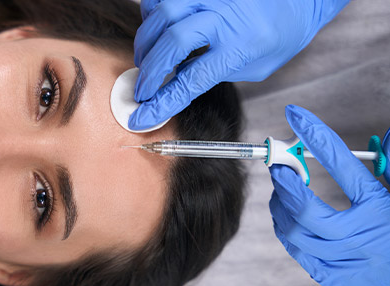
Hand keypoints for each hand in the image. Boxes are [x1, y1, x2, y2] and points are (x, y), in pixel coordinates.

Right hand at [129, 0, 349, 129]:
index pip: (193, 79)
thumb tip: (174, 81)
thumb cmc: (279, 37)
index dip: (163, 101)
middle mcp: (225, 17)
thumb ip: (214, 74)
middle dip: (150, 69)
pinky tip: (155, 29)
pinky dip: (152, 13)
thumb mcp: (253, 68)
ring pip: (163, 12)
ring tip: (146, 58)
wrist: (299, 1)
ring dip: (146, 40)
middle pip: (173, 41)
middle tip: (143, 88)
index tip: (143, 116)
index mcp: (242, 47)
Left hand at [269, 105, 389, 285]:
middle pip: (306, 210)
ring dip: (281, 206)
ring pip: (294, 233)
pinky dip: (286, 229)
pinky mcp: (332, 278)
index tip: (297, 115)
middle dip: (286, 182)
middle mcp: (359, 238)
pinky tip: (287, 215)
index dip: (317, 136)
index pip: (343, 166)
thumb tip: (385, 138)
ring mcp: (344, 262)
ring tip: (282, 190)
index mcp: (378, 210)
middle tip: (279, 165)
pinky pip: (296, 252)